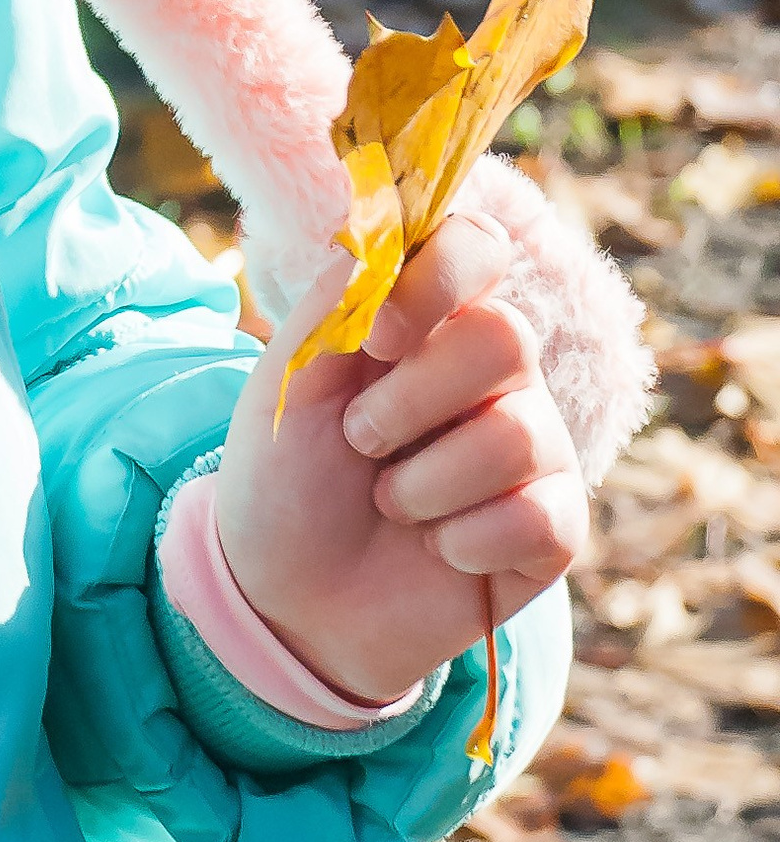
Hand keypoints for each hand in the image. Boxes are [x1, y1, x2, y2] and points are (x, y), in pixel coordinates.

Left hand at [212, 190, 587, 708]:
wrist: (286, 598)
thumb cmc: (288, 478)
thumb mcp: (289, 383)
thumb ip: (339, 303)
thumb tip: (392, 243)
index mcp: (429, 321)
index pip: (477, 246)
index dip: (438, 280)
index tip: (379, 338)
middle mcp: (494, 374)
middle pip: (507, 337)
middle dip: (411, 402)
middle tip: (361, 440)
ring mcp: (534, 449)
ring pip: (518, 435)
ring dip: (423, 483)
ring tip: (389, 502)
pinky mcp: (554, 529)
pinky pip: (540, 517)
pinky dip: (462, 541)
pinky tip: (436, 549)